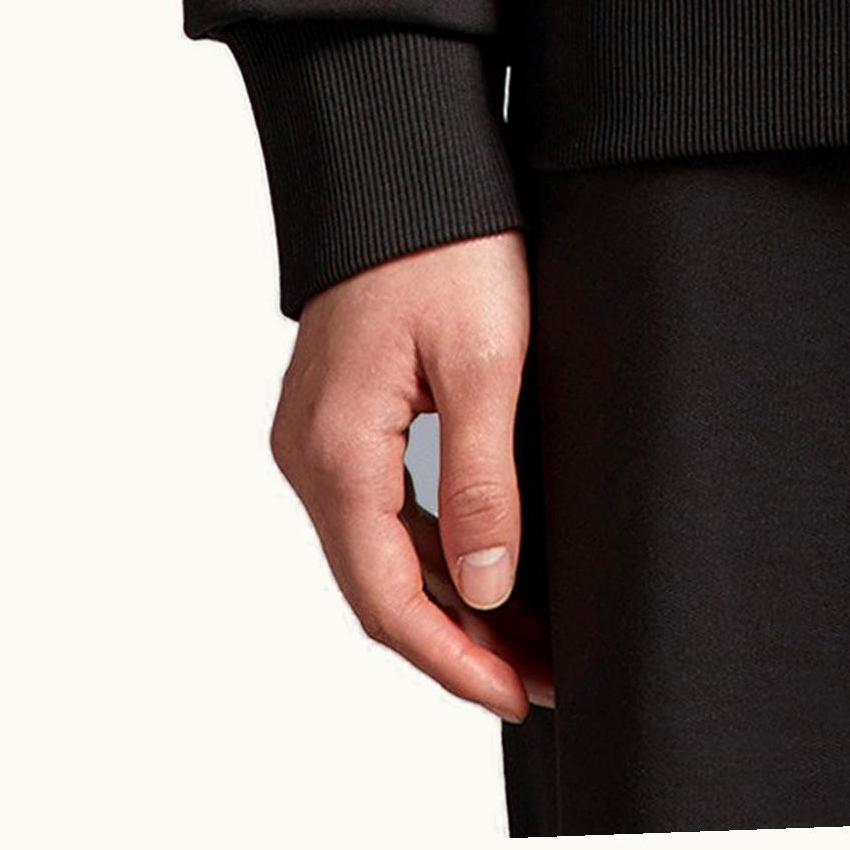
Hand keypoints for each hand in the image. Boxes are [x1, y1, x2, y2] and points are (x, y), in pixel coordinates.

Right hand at [269, 229, 550, 720]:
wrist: (402, 154)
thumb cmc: (447, 241)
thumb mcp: (485, 362)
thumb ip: (481, 482)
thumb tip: (487, 593)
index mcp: (336, 451)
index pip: (389, 598)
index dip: (455, 661)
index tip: (517, 695)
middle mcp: (309, 455)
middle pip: (379, 588)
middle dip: (461, 643)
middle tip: (540, 675)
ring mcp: (316, 436)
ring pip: (379, 553)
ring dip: (450, 601)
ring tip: (529, 637)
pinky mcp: (338, 414)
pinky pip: (378, 510)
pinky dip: (431, 551)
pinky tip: (486, 568)